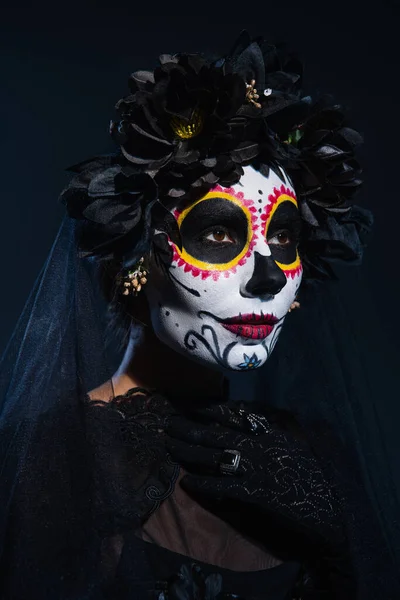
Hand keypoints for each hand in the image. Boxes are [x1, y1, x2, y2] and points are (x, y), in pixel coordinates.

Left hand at [166, 404, 346, 558]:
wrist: (332, 507)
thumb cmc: (315, 474)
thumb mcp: (297, 443)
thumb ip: (275, 430)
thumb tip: (256, 418)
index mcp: (271, 432)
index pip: (236, 415)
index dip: (211, 410)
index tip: (192, 406)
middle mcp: (261, 446)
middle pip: (217, 434)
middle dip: (190, 427)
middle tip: (167, 423)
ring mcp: (258, 469)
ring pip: (215, 456)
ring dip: (189, 451)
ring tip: (168, 445)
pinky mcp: (256, 493)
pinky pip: (224, 486)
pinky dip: (204, 483)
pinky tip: (186, 481)